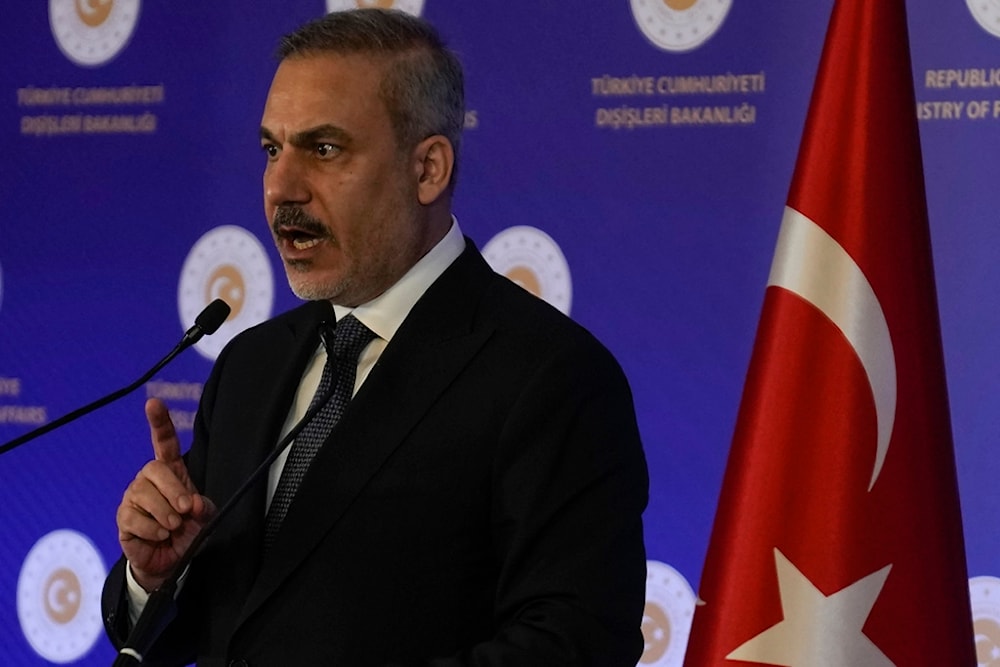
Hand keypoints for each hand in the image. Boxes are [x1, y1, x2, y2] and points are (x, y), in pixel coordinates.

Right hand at [116, 398, 214, 591]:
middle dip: (172, 490)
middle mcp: (148, 480)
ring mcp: (133, 498)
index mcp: (171, 472)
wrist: (173, 561)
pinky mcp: (123, 519)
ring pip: (143, 494)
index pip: (164, 442)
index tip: (153, 403)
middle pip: (153, 469)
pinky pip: (133, 518)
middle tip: (186, 510)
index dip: (159, 423)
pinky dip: (152, 528)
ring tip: (173, 526)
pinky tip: (160, 535)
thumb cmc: (189, 531)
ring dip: (164, 513)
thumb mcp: (205, 518)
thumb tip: (193, 503)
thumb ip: (203, 507)